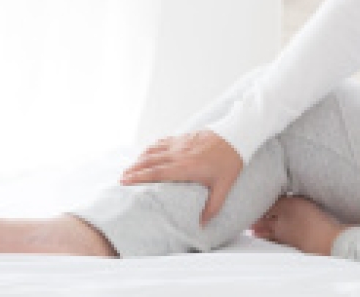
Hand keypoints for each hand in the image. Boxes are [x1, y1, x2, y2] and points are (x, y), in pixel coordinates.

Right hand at [120, 130, 243, 226]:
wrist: (238, 135)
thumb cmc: (231, 162)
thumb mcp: (224, 187)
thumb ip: (212, 207)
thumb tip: (200, 225)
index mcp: (187, 167)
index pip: (157, 172)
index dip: (140, 177)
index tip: (125, 181)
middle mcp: (179, 154)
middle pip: (150, 161)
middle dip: (134, 169)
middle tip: (121, 179)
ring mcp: (180, 143)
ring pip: (153, 150)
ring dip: (139, 159)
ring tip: (129, 168)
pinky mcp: (183, 137)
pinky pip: (162, 142)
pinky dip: (150, 148)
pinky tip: (146, 153)